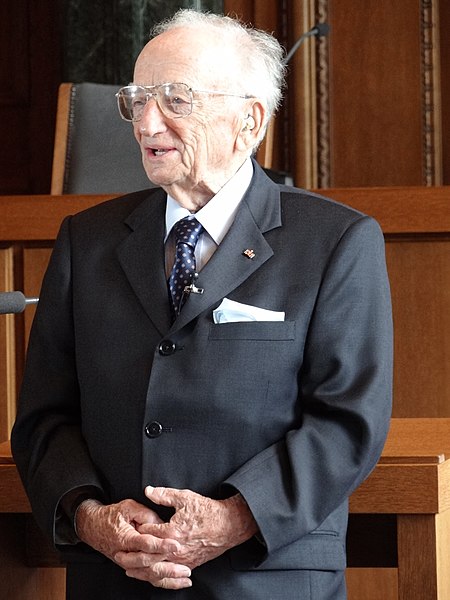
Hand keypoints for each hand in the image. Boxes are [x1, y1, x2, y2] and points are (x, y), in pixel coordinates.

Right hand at [76, 498, 191, 588]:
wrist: (94, 527)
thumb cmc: (112, 515)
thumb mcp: (128, 507)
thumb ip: (146, 514)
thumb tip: (163, 524)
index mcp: (125, 538)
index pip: (145, 544)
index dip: (161, 545)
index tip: (176, 544)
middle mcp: (126, 555)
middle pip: (148, 564)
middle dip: (168, 567)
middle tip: (185, 566)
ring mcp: (129, 564)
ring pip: (149, 575)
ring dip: (168, 577)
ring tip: (186, 576)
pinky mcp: (133, 568)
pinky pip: (149, 578)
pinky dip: (164, 582)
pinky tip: (178, 583)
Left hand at [132, 486, 258, 569]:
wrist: (229, 526)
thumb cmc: (208, 511)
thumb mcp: (185, 498)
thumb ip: (164, 495)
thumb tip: (148, 491)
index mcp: (172, 531)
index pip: (147, 533)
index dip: (137, 529)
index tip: (129, 527)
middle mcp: (176, 549)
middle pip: (148, 556)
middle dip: (132, 555)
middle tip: (118, 554)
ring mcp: (182, 560)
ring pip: (157, 569)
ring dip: (141, 570)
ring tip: (128, 569)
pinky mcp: (189, 565)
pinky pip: (169, 575)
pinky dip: (157, 576)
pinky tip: (150, 576)